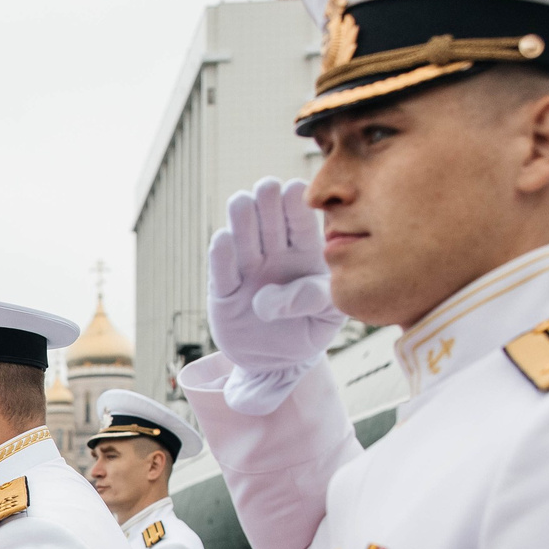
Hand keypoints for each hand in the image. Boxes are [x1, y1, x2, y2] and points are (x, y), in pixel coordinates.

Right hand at [207, 177, 343, 415]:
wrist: (281, 361)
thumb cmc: (310, 329)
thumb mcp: (328, 316)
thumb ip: (315, 300)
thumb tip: (273, 300)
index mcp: (305, 253)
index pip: (301, 223)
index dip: (295, 206)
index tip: (294, 189)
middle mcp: (274, 256)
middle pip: (269, 222)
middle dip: (267, 203)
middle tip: (267, 187)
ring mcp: (247, 272)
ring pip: (243, 239)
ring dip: (241, 220)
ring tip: (242, 202)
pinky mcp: (224, 293)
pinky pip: (221, 272)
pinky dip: (220, 256)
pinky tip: (222, 239)